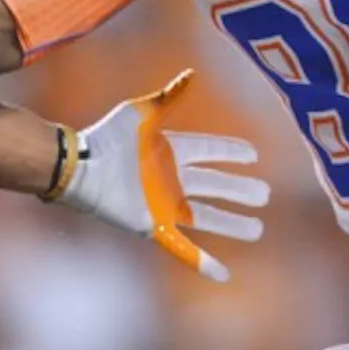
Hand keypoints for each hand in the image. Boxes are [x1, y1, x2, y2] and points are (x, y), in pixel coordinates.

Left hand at [56, 71, 268, 280]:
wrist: (83, 167)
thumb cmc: (107, 137)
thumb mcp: (139, 113)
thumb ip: (167, 97)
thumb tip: (191, 75)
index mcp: (172, 150)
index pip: (211, 150)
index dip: (232, 152)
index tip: (254, 154)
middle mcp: (172, 178)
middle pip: (216, 185)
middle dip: (240, 190)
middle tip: (265, 194)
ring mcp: (165, 204)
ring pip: (207, 217)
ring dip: (232, 224)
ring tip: (257, 229)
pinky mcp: (154, 225)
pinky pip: (183, 247)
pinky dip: (202, 262)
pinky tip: (222, 274)